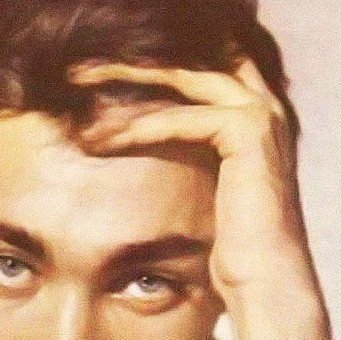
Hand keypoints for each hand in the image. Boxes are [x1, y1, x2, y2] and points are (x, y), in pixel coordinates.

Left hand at [69, 60, 332, 339]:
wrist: (263, 280)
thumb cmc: (231, 246)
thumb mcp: (202, 187)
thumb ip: (185, 154)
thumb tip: (136, 145)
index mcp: (249, 114)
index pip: (195, 67)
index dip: (148, 63)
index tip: (97, 71)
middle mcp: (260, 104)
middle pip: (185, 61)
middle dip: (129, 59)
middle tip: (78, 65)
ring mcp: (258, 114)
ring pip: (180, 78)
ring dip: (124, 80)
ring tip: (76, 85)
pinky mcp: (248, 132)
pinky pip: (181, 119)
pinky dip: (138, 128)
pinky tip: (99, 140)